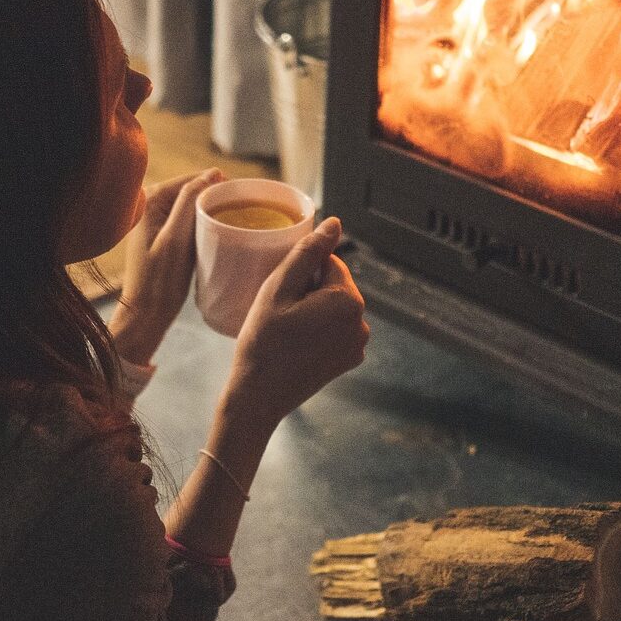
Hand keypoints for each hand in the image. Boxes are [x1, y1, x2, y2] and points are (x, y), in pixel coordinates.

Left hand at [112, 167, 223, 364]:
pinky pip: (187, 220)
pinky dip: (202, 224)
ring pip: (190, 206)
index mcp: (150, 200)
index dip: (217, 185)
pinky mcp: (161, 235)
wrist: (146, 314)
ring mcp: (154, 220)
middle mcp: (148, 205)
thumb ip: (189, 201)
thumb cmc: (160, 280)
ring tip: (233, 220)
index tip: (243, 196)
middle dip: (214, 198)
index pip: (190, 180)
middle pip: (191, 191)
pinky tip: (217, 232)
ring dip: (210, 211)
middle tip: (241, 210)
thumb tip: (212, 173)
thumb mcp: (176, 238)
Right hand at [222, 217, 368, 423]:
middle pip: (334, 285)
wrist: (259, 396)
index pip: (328, 262)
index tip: (281, 295)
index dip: (301, 273)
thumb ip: (308, 252)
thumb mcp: (278, 289)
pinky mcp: (349, 360)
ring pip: (334, 307)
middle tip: (280, 313)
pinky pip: (336, 329)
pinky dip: (319, 330)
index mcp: (348, 300)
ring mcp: (358, 344)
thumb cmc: (263, 341)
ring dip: (314, 309)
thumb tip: (335, 223)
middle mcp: (362, 322)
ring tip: (287, 329)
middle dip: (310, 290)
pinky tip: (296, 343)